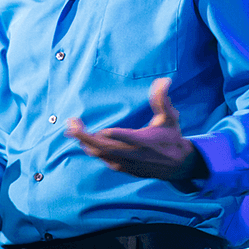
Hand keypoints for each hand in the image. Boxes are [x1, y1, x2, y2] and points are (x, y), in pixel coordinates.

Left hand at [65, 78, 201, 180]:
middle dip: (86, 136)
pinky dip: (92, 149)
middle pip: (106, 148)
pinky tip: (83, 139)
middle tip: (71, 124)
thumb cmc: (172, 137)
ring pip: (101, 154)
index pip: (130, 139)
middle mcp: (134, 155)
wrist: (177, 166)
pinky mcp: (122, 168)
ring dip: (85, 142)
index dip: (118, 136)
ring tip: (72, 128)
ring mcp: (127, 163)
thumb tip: (163, 80)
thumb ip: (163, 100)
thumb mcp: (170, 118)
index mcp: (145, 141)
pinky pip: (103, 159)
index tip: (104, 131)